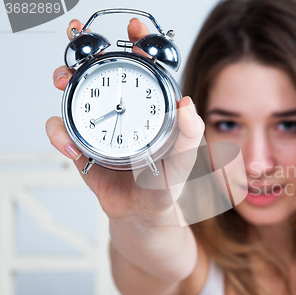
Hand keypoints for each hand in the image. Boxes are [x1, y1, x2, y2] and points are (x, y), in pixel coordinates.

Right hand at [47, 19, 204, 221]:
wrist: (143, 216)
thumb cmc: (166, 186)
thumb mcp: (184, 160)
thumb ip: (190, 135)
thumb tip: (188, 103)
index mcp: (151, 110)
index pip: (144, 72)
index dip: (139, 47)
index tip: (135, 32)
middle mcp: (124, 113)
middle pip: (103, 75)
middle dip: (88, 56)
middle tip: (80, 48)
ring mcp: (101, 127)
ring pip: (77, 96)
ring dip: (66, 84)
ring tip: (64, 84)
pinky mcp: (82, 147)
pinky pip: (62, 132)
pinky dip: (59, 134)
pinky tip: (70, 145)